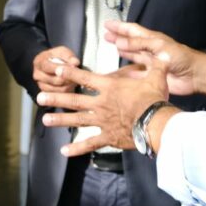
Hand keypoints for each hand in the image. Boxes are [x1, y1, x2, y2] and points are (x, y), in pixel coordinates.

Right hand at [32, 46, 80, 92]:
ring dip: (69, 85)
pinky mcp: (47, 94)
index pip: (47, 67)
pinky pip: (59, 95)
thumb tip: (75, 62)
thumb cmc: (58, 57)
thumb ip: (69, 56)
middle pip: (53, 80)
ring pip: (58, 90)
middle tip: (78, 75)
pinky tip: (71, 85)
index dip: (59, 68)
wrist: (54, 65)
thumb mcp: (63, 51)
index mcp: (39, 62)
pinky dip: (67, 91)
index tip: (72, 67)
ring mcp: (41, 85)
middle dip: (68, 78)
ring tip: (75, 79)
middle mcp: (37, 75)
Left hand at [37, 59, 168, 155]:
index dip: (69, 72)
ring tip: (45, 119)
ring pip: (77, 120)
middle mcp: (101, 103)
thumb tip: (166, 53)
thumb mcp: (157, 78)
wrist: (156, 123)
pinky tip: (63, 151)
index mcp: (110, 87)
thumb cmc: (155, 99)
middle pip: (74, 99)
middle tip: (39, 97)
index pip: (85, 77)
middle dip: (56, 98)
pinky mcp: (107, 137)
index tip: (55, 69)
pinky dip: (76, 148)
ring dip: (60, 120)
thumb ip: (158, 65)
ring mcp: (102, 121)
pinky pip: (89, 143)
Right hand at [105, 20, 205, 96]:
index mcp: (151, 39)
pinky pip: (136, 73)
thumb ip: (138, 44)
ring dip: (122, 51)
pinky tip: (121, 71)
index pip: (132, 30)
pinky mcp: (151, 76)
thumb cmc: (181, 57)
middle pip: (130, 42)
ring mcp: (150, 63)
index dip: (120, 27)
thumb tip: (119, 42)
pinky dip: (128, 72)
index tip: (108, 24)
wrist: (193, 75)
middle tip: (106, 35)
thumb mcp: (158, 46)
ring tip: (112, 46)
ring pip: (133, 56)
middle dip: (118, 38)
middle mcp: (149, 50)